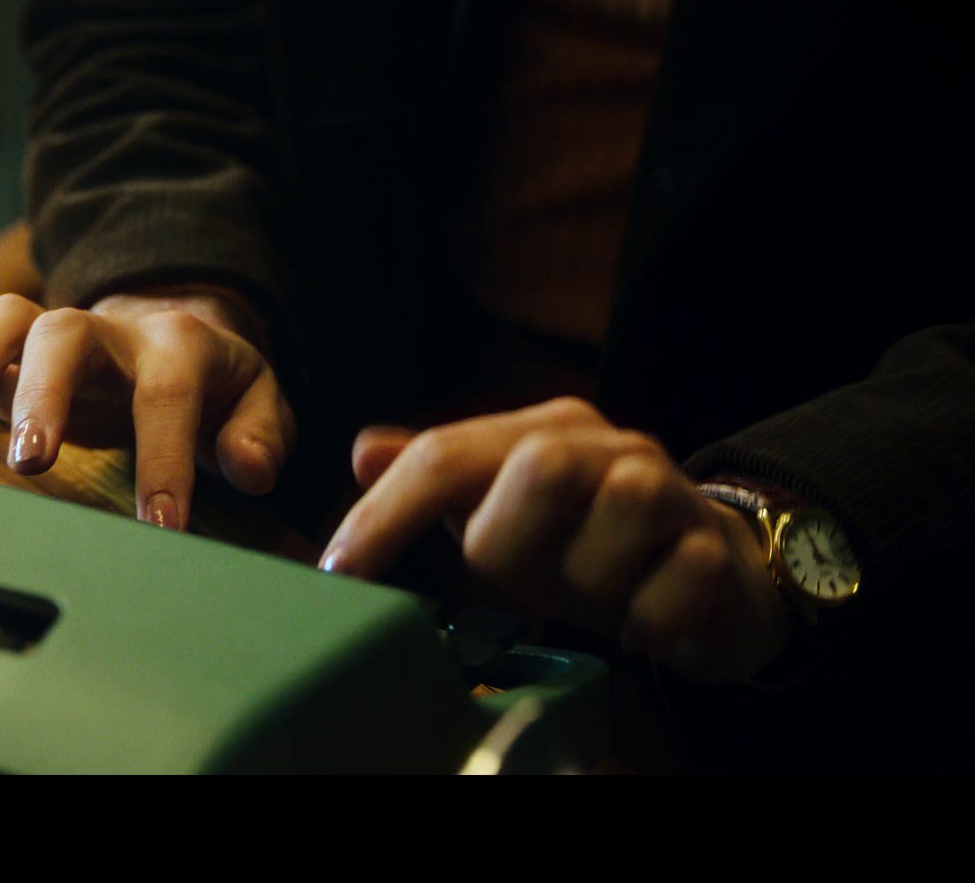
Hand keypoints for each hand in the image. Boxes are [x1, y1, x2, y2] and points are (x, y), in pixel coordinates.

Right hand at [0, 287, 296, 530]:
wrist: (171, 334)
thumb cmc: (214, 387)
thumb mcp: (258, 404)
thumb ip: (261, 434)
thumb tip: (250, 468)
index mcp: (177, 346)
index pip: (169, 393)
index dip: (166, 458)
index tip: (161, 525)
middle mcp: (106, 330)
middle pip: (64, 334)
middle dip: (42, 393)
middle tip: (28, 463)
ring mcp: (50, 334)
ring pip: (2, 321)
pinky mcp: (7, 350)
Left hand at [323, 397, 793, 683]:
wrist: (715, 574)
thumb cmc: (588, 544)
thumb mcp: (505, 512)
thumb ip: (439, 479)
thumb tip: (364, 451)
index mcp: (544, 430)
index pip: (444, 455)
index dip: (384, 514)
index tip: (339, 573)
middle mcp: (608, 446)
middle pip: (540, 464)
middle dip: (515, 540)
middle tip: (524, 582)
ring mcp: (670, 492)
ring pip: (621, 508)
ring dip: (593, 581)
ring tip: (599, 599)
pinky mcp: (716, 550)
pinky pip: (676, 583)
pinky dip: (650, 619)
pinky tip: (645, 624)